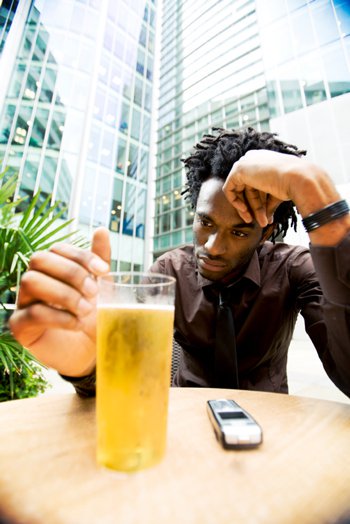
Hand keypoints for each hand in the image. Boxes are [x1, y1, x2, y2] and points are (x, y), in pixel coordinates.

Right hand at [9, 227, 110, 376]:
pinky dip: (58, 316)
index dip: (81, 256)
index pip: (58, 249)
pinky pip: (31, 313)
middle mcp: (34, 280)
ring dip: (64, 294)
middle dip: (70, 273)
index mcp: (52, 268)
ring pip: (31, 281)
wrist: (88, 351)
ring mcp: (23, 302)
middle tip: (93, 292)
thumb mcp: (101, 287)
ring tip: (86, 310)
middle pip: (39, 259)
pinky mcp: (20, 326)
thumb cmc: (91, 315)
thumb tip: (102, 229)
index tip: (104, 270)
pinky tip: (76, 323)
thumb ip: (100, 260)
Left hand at [222, 150, 298, 226]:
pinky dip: (235, 202)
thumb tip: (266, 219)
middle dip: (255, 207)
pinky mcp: (238, 169)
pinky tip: (245, 211)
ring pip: (241, 191)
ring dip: (250, 209)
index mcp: (265, 161)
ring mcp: (246, 162)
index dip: (260, 202)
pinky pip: (229, 189)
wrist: (298, 178)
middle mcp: (254, 159)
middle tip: (262, 222)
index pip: (257, 184)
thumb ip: (268, 203)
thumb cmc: (293, 185)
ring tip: (261, 222)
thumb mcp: (279, 194)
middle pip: (249, 188)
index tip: (265, 215)